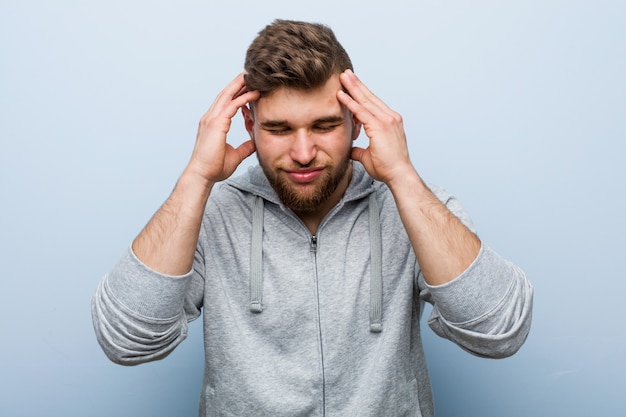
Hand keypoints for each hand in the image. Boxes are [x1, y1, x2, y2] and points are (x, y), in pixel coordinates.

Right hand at [187, 73, 259, 184]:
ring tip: (253, 76)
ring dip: (241, 84)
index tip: (248, 86)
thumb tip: (254, 143)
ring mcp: (211, 119)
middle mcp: (210, 118)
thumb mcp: (235, 155)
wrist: (202, 175)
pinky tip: (255, 93)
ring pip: (228, 95)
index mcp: (213, 124)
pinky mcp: (216, 124)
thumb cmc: (214, 168)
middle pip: (225, 94)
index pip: (225, 103)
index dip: (236, 93)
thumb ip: (244, 147)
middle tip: (250, 73)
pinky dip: (244, 98)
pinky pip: (232, 106)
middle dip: (238, 83)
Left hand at [337, 70, 415, 185]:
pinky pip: (361, 112)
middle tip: (346, 73)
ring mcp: (387, 120)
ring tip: (342, 77)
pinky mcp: (380, 126)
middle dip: (357, 84)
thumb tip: (350, 149)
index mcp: (390, 122)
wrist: (399, 175)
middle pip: (370, 97)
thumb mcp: (369, 156)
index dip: (362, 93)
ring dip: (353, 88)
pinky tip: (341, 95)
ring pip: (365, 100)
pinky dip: (350, 102)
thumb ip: (359, 150)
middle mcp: (390, 117)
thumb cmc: (388, 168)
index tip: (353, 84)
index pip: (373, 103)